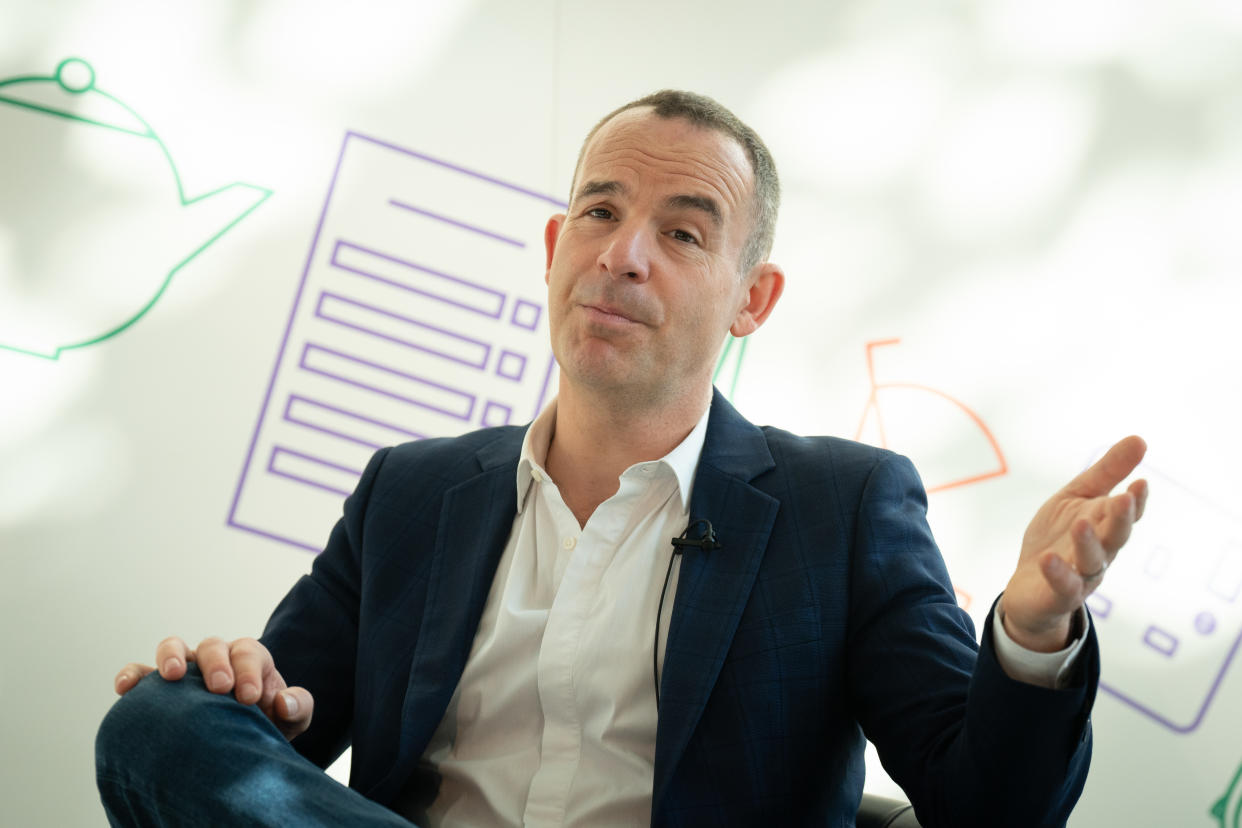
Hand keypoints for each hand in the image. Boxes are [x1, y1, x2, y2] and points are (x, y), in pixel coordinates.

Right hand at [114, 636, 313, 739]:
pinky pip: (140, 674)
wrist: (238, 747)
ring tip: (172, 676)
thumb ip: (298, 707)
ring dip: (171, 658)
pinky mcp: (159, 689)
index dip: (249, 670)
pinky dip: (132, 675)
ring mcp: (186, 670)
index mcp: (249, 660)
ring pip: (173, 648)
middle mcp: (216, 659)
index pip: (248, 652)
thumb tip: (283, 701)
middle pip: (212, 645)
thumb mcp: (292, 719)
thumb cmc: (267, 726)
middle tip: (221, 688)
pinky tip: (125, 688)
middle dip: (216, 663)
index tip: (250, 697)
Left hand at [1002, 436, 1148, 651]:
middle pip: (1116, 536)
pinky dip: (1058, 573)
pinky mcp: (1059, 594)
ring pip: (1092, 561)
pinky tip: (1048, 559)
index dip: (1136, 501)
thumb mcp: (1077, 498)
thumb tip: (1140, 439)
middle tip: (1124, 499)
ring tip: (1081, 524)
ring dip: (1088, 543)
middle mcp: (1100, 552)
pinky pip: (1063, 585)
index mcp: (1105, 526)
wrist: (1029, 588)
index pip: (1127, 513)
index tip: (1141, 482)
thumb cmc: (1057, 538)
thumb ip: (1107, 472)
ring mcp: (1082, 575)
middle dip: (1121, 519)